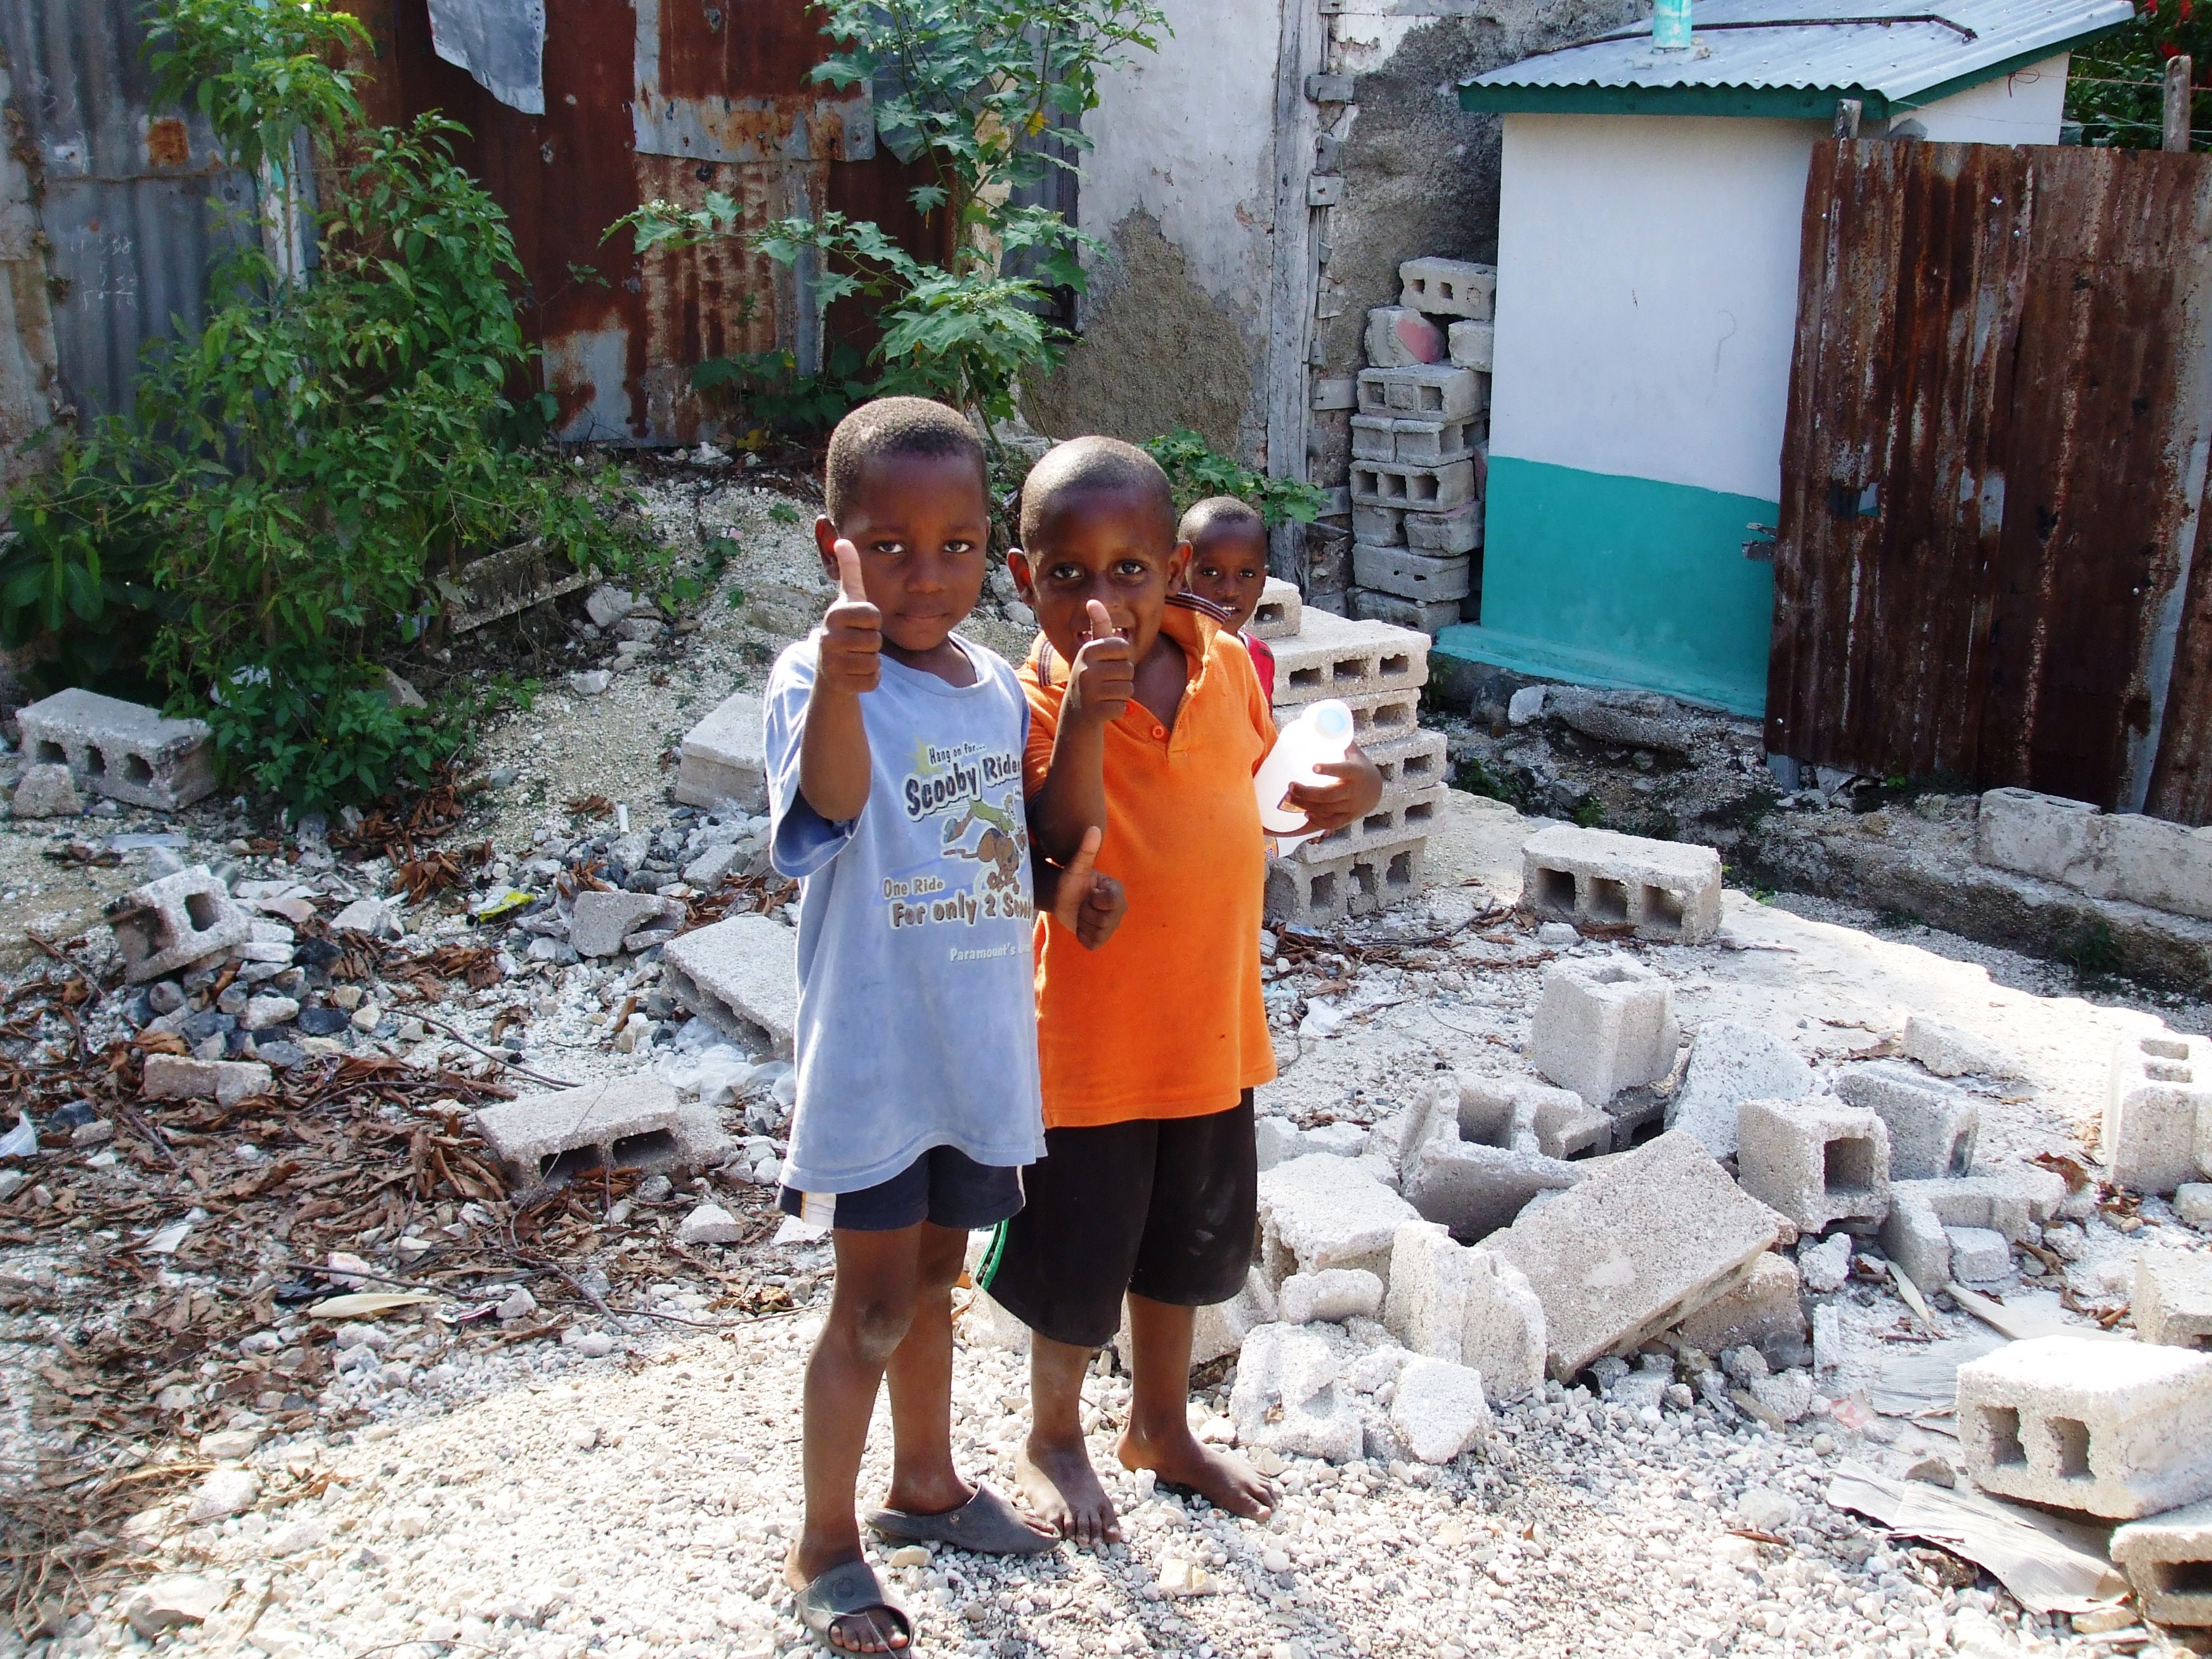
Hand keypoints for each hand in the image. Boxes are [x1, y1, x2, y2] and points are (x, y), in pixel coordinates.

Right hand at [818, 538, 880, 695]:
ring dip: (871, 660)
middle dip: (872, 642)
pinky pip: (872, 680)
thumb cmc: (845, 626)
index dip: (873, 620)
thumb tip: (843, 540)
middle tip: (857, 640)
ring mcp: (832, 662)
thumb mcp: (849, 598)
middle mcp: (828, 638)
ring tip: (855, 655)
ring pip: (874, 661)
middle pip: (875, 640)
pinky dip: (869, 678)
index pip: (873, 616)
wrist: (829, 664)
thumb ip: (850, 571)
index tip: (860, 621)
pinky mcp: (840, 684)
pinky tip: (855, 671)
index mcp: (834, 614)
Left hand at [1049, 824, 1126, 950]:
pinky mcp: (1100, 939)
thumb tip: (1093, 828)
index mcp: (1117, 892)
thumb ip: (1086, 849)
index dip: (1095, 900)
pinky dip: (1081, 935)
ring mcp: (1111, 926)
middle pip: (1104, 921)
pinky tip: (1079, 924)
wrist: (1061, 897)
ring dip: (1083, 922)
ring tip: (1080, 912)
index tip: (1089, 892)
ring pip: (1097, 932)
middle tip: (1082, 902)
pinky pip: (1092, 943)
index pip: (1112, 903)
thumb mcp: (1076, 866)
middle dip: (1087, 912)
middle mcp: (1119, 910)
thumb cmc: (1071, 880)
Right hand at [1063, 598, 1132, 727]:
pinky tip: (1103, 706)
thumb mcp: (1093, 649)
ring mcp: (1090, 692)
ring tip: (1105, 693)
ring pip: (1128, 688)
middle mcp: (1086, 670)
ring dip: (1121, 692)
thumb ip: (1099, 626)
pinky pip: (1123, 705)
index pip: (1124, 647)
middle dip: (1122, 676)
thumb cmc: (1092, 674)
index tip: (1107, 662)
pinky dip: (1117, 707)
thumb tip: (1093, 601)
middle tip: (1106, 680)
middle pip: (1128, 668)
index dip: (1121, 656)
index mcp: (1088, 650)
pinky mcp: (1097, 711)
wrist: (1076, 710)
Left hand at [1284, 746, 1384, 836]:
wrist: (1377, 789)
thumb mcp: (1353, 752)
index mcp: (1356, 771)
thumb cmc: (1358, 766)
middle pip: (1328, 795)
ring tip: (1290, 796)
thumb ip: (1337, 740)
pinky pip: (1332, 823)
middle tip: (1290, 785)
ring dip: (1306, 804)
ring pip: (1327, 809)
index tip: (1313, 767)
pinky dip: (1319, 820)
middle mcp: (1354, 791)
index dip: (1329, 769)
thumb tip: (1318, 721)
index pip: (1343, 770)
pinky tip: (1306, 813)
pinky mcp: (1348, 818)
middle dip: (1307, 792)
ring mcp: (1352, 806)